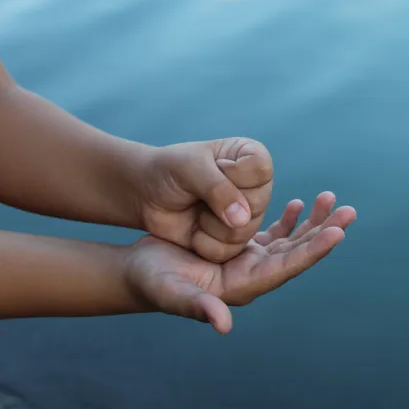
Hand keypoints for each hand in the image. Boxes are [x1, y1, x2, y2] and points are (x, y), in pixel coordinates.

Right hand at [124, 192, 355, 333]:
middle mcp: (254, 275)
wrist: (138, 272)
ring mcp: (249, 261)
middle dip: (324, 231)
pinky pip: (272, 233)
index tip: (338, 233)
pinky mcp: (241, 248)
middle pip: (297, 252)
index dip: (313, 251)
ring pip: (289, 240)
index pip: (286, 267)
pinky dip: (287, 219)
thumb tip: (223, 326)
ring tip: (331, 199)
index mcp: (244, 286)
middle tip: (350, 211)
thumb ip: (197, 307)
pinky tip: (298, 203)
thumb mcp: (171, 292)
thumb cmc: (151, 281)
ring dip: (312, 221)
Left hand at [138, 138, 273, 262]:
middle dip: (221, 203)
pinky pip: (230, 250)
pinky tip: (195, 229)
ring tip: (197, 211)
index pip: (261, 170)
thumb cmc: (169, 170)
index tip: (214, 166)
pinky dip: (205, 243)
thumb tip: (241, 220)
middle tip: (199, 192)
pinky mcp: (234, 240)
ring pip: (245, 230)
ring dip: (211, 225)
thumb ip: (218, 190)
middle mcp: (256, 187)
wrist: (147, 195)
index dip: (236, 174)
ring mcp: (247, 215)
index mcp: (252, 157)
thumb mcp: (190, 168)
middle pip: (258, 204)